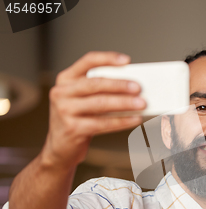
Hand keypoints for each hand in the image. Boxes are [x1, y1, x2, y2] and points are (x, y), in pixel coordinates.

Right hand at [43, 51, 145, 168]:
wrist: (60, 148)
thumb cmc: (77, 120)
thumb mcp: (82, 100)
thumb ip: (100, 91)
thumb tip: (133, 88)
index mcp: (65, 79)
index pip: (87, 62)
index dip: (108, 59)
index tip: (127, 61)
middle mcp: (61, 92)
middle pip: (96, 84)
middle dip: (120, 85)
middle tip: (139, 87)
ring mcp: (65, 111)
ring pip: (101, 103)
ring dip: (125, 103)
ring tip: (142, 104)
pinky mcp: (73, 128)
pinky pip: (103, 123)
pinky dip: (122, 121)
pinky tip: (135, 119)